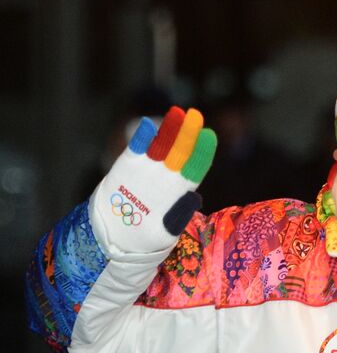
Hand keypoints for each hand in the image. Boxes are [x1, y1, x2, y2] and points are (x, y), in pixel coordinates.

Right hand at [90, 106, 216, 254]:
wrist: (112, 239)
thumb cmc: (145, 239)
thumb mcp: (164, 232)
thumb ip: (178, 216)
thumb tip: (194, 198)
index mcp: (181, 190)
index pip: (196, 166)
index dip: (202, 151)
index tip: (209, 136)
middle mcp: (167, 176)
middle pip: (181, 151)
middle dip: (189, 134)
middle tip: (195, 116)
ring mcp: (148, 169)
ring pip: (162, 145)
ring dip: (170, 130)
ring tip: (177, 114)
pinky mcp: (128, 165)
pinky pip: (137, 148)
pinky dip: (142, 138)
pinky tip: (149, 126)